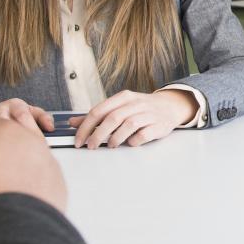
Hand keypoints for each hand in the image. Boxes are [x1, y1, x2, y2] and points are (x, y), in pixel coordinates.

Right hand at [0, 97, 66, 213]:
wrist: (10, 237)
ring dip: (17, 155)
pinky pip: (42, 171)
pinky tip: (14, 190)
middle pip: (19, 126)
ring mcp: (47, 163)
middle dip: (3, 135)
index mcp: (6, 130)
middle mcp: (32, 142)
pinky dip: (30, 175)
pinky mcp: (56, 184)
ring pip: (32, 148)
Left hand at [71, 90, 197, 149]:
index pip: (99, 110)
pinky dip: (135, 141)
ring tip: (111, 145)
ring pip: (128, 125)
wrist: (170, 106)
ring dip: (116, 138)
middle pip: (112, 118)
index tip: (79, 139)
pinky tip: (131, 143)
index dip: (86, 126)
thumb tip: (73, 123)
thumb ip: (97, 115)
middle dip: (98, 135)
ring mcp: (148, 114)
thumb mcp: (119, 107)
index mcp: (123, 97)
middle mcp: (135, 103)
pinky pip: (144, 134)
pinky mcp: (159, 125)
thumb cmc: (141, 108)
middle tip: (91, 146)